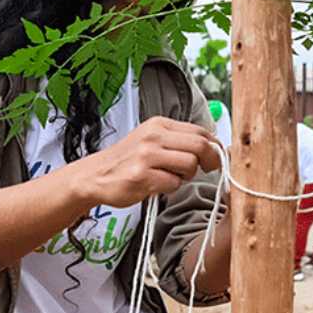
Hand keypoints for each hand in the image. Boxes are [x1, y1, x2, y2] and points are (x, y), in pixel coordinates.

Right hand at [73, 116, 219, 208]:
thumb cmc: (128, 160)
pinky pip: (173, 184)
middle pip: (200, 145)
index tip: (216, 157)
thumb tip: (213, 147)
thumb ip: (178, 141)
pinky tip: (158, 185)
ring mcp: (147, 156)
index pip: (200, 130)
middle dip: (210, 161)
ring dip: (188, 176)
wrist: (96, 175)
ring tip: (173, 177)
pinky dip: (171, 188)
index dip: (214, 146)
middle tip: (207, 170)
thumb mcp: (151, 140)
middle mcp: (153, 136)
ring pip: (190, 164)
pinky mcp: (142, 176)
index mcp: (158, 124)